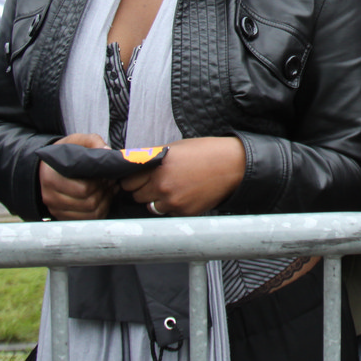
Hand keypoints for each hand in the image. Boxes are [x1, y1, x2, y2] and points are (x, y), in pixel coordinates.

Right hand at [38, 133, 114, 220]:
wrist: (48, 166)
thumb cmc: (64, 153)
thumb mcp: (77, 140)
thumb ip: (93, 142)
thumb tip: (108, 151)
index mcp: (51, 177)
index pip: (84, 189)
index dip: (100, 183)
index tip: (105, 175)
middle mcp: (50, 196)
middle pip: (89, 203)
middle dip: (104, 193)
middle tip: (110, 183)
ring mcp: (55, 209)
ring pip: (90, 215)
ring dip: (105, 203)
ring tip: (108, 190)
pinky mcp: (62, 216)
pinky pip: (87, 221)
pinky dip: (100, 211)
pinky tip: (103, 199)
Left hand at [120, 137, 246, 216]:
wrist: (232, 166)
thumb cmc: (206, 152)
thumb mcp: (176, 148)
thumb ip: (153, 157)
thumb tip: (133, 162)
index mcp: (159, 167)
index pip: (128, 181)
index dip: (131, 179)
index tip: (135, 177)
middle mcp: (163, 186)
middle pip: (136, 196)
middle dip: (141, 189)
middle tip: (153, 182)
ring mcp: (173, 202)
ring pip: (150, 207)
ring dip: (155, 200)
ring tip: (170, 189)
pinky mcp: (183, 212)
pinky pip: (167, 213)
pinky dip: (171, 206)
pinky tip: (183, 194)